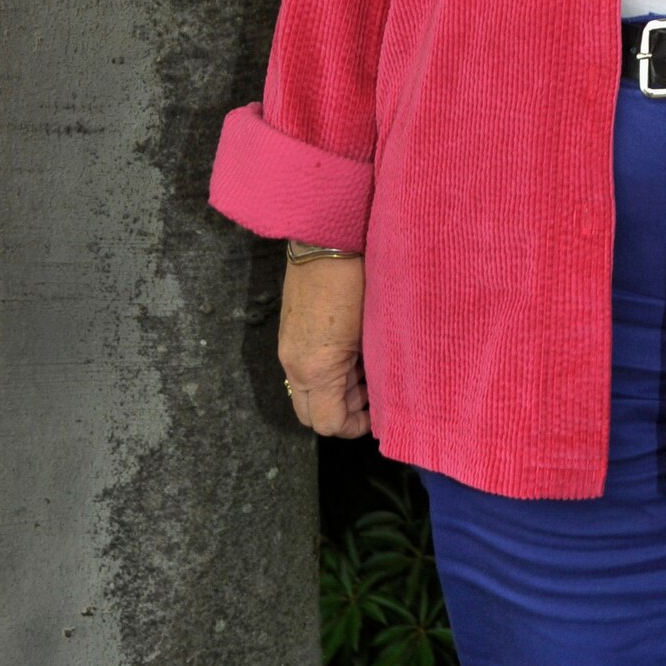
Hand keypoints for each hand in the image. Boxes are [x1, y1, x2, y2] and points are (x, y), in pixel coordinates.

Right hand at [278, 255, 369, 437]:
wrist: (327, 239)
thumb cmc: (356, 282)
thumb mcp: (368, 332)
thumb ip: (367, 369)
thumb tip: (378, 388)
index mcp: (314, 369)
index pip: (327, 423)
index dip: (354, 426)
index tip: (377, 413)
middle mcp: (294, 364)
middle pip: (312, 413)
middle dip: (342, 411)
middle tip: (371, 392)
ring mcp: (288, 348)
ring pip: (308, 391)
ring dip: (336, 391)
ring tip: (366, 371)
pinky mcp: (289, 331)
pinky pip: (304, 368)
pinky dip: (326, 372)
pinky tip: (352, 353)